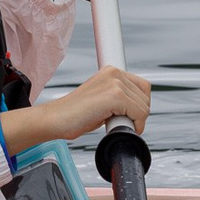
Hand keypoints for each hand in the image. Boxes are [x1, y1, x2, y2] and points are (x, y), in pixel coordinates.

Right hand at [2, 65, 150, 148]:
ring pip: (144, 106)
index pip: (142, 87)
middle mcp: (114, 73)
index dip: (138, 105)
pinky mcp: (115, 95)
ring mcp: (115, 83)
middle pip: (145, 96)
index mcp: (111, 72)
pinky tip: (117, 128)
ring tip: (113, 125)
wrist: (54, 120)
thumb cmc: (74, 115)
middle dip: (138, 114)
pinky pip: (139, 113)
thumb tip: (136, 110)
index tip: (129, 117)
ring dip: (134, 120)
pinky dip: (134, 124)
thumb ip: (119, 99)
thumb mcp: (101, 101)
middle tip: (120, 123)